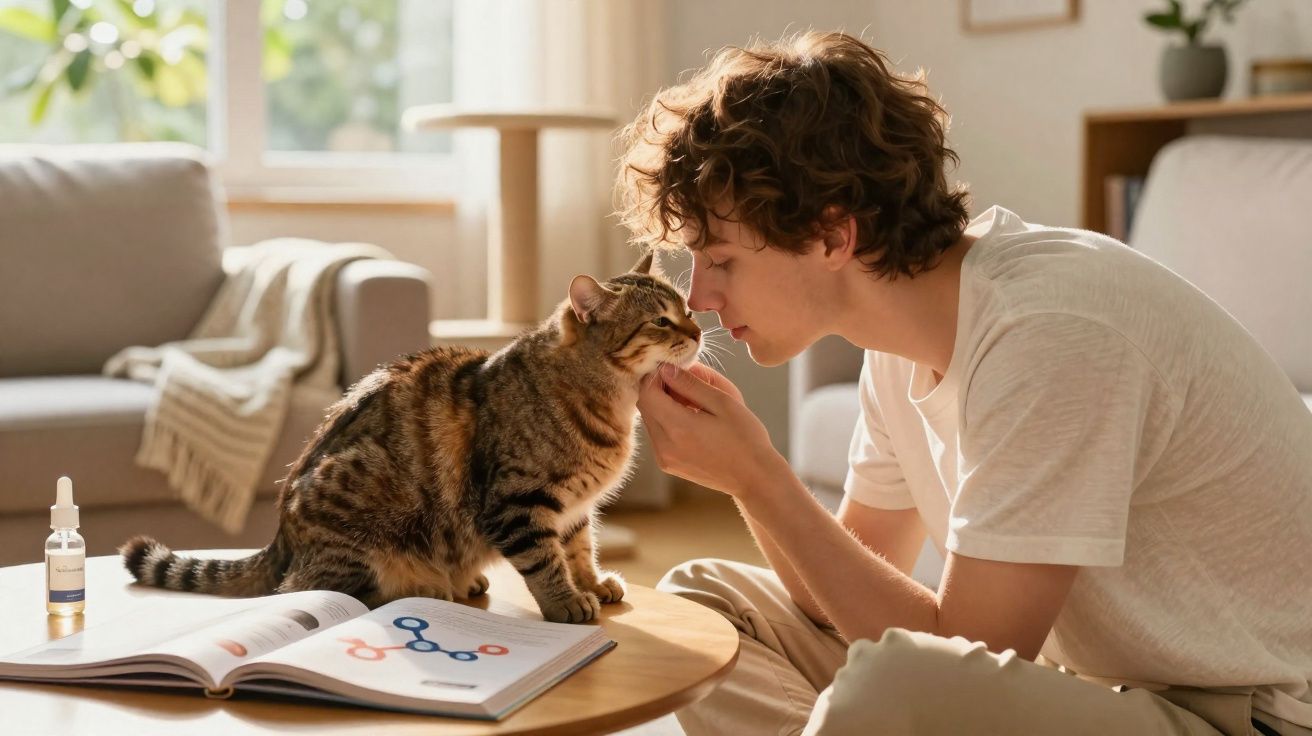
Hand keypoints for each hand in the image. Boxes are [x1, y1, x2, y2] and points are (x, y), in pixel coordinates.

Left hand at [637, 362, 785, 497]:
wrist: (754, 477)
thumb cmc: (745, 437)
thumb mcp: (723, 401)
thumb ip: (691, 383)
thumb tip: (666, 368)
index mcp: (678, 427)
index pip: (647, 392)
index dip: (656, 375)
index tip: (674, 368)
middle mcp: (664, 445)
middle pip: (644, 405)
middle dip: (659, 388)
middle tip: (686, 382)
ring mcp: (664, 458)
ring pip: (650, 419)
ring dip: (663, 405)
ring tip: (693, 402)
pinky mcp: (668, 465)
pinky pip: (657, 435)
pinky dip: (667, 421)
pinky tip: (692, 420)